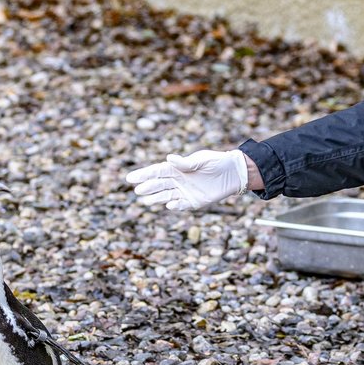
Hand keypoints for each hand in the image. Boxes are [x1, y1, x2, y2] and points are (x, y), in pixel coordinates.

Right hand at [125, 150, 248, 210]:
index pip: (156, 172)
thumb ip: (185, 163)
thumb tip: (168, 159)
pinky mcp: (194, 202)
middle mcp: (178, 180)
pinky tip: (168, 205)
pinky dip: (174, 206)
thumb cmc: (217, 162)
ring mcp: (185, 192)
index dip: (143, 175)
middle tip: (137, 190)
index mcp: (177, 168)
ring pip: (166, 196)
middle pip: (159, 185)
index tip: (130, 178)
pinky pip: (181, 205)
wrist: (234, 173)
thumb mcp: (201, 160)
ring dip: (155, 198)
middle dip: (147, 187)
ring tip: (145, 200)